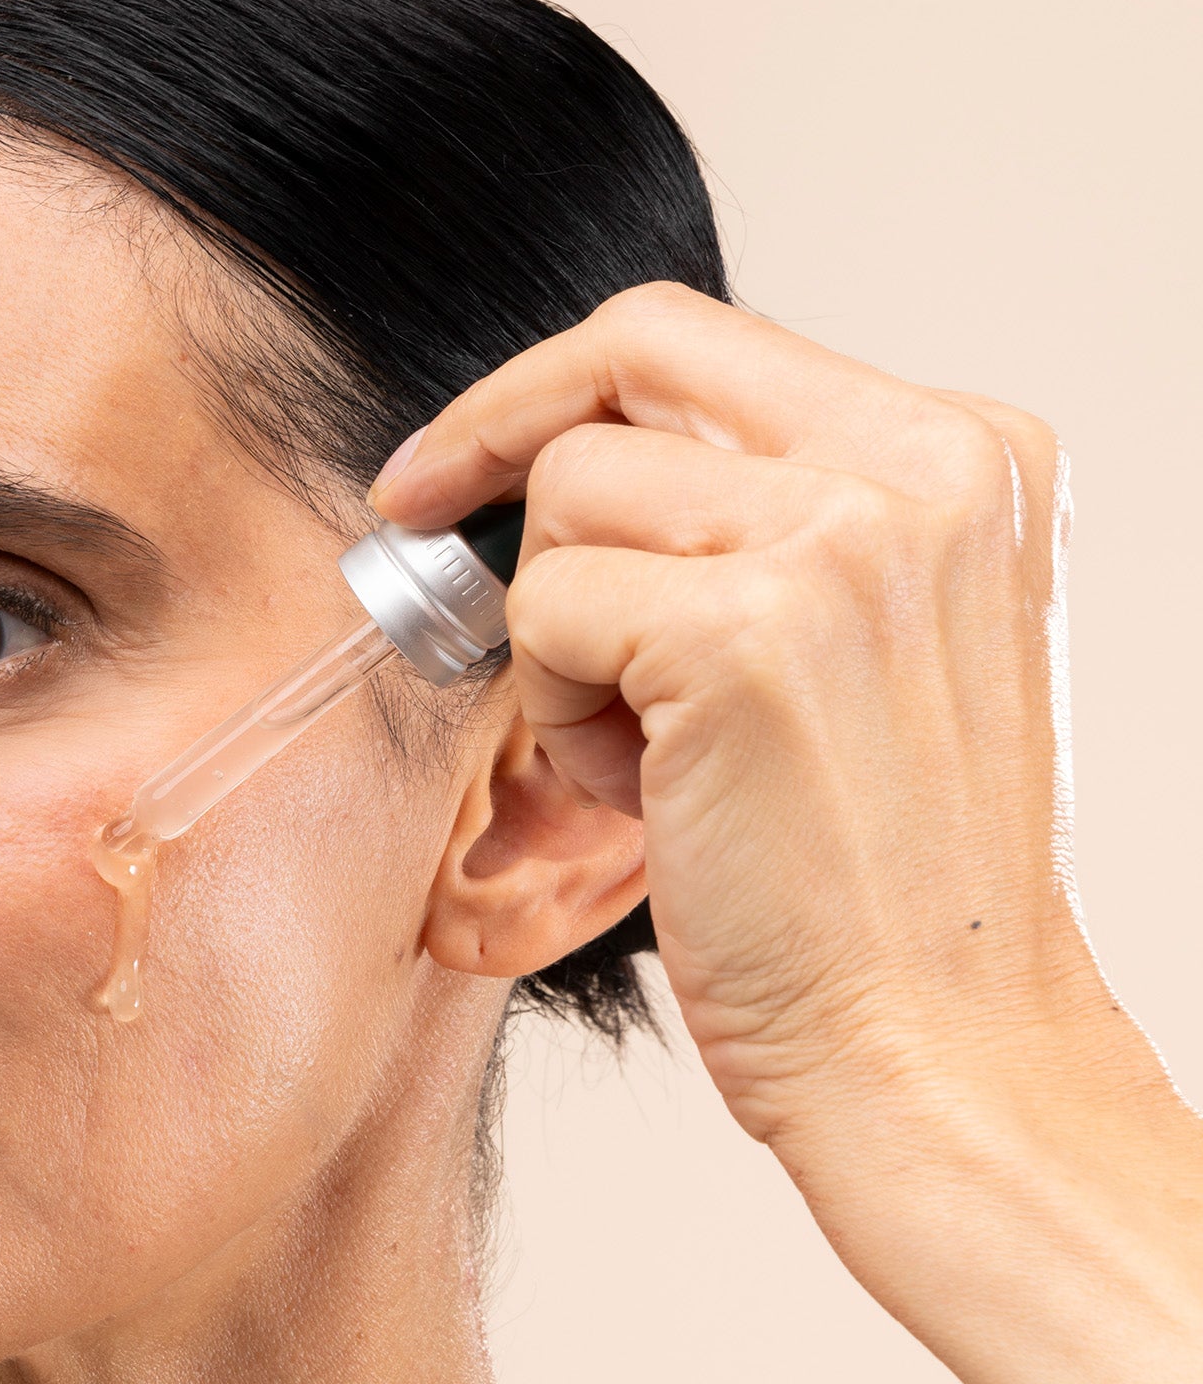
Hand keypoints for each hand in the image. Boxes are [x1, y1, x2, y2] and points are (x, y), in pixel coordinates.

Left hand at [372, 281, 1202, 1383]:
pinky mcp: (746, 636)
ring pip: (570, 498)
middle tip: (415, 510)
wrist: (935, 1045)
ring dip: (561, 633)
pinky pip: (545, 611)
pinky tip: (648, 794)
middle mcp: (926, 466)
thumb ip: (762, 523)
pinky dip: (559, 712)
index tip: (457, 452)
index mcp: (969, 451)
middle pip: (623, 370)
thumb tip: (568, 456)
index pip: (699, 337)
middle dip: (492, 446)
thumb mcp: (868, 644)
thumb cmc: (876, 871)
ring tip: (651, 749)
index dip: (549, 381)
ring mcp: (843, 541)